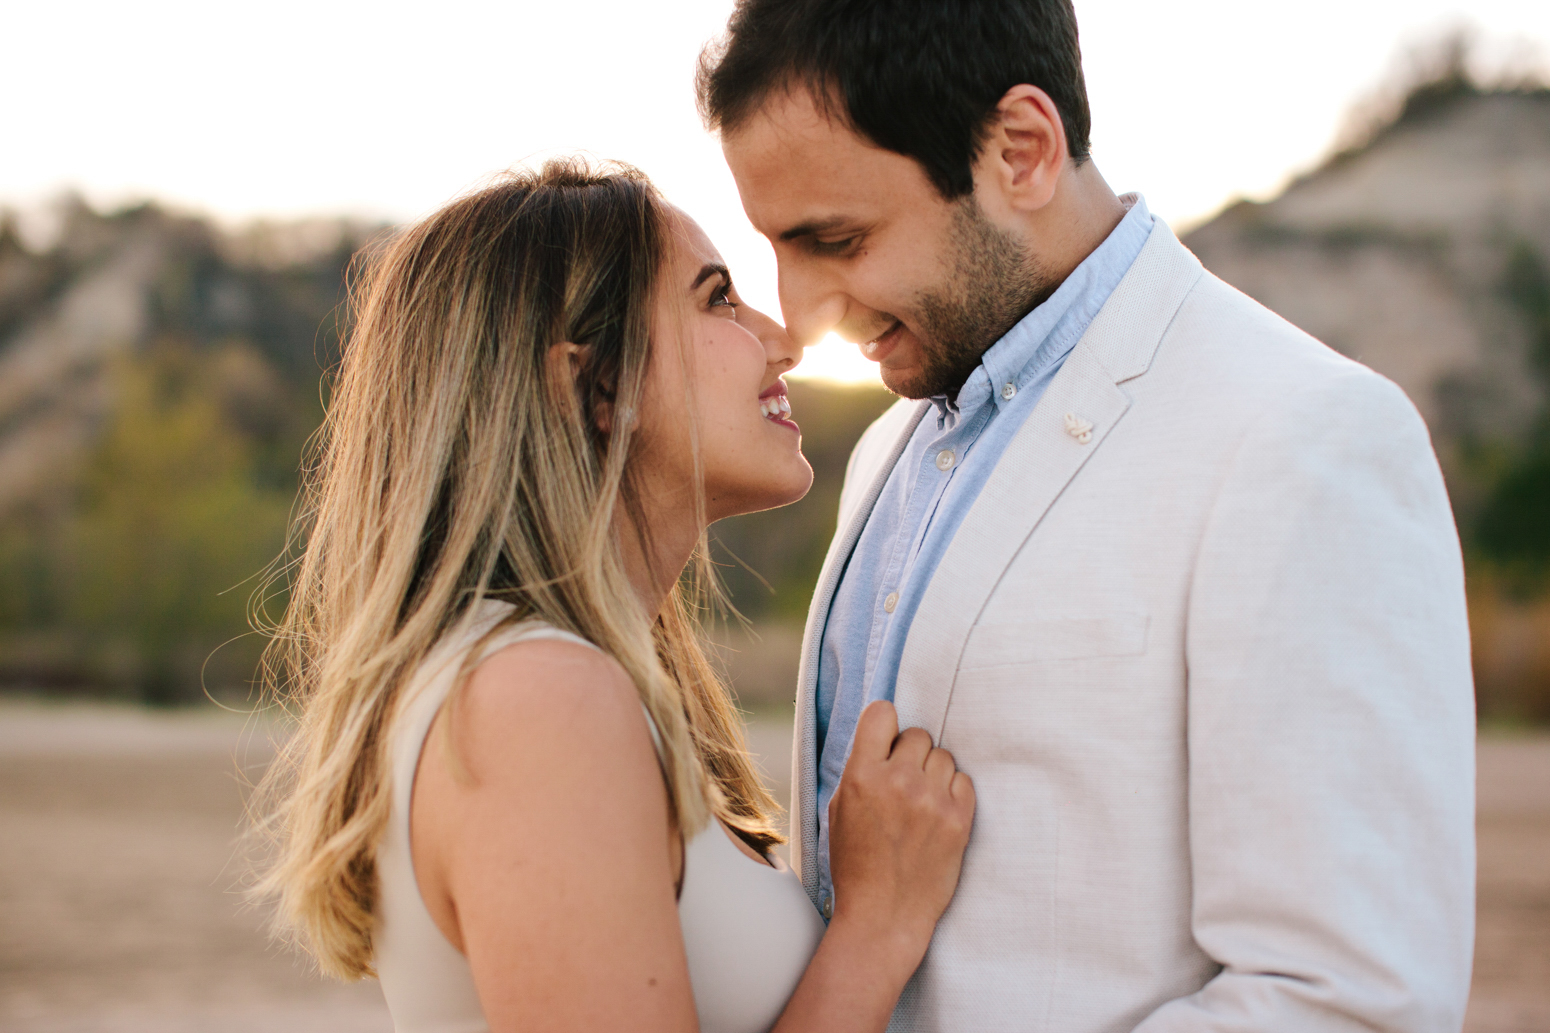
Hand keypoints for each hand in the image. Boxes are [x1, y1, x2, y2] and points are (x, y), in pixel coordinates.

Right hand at [826, 700, 974, 962]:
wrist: (885, 915)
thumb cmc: (857, 865)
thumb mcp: (840, 810)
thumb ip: (861, 770)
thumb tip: (884, 739)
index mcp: (861, 775)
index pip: (882, 713)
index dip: (885, 726)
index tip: (887, 741)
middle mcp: (898, 781)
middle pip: (918, 734)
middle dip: (910, 754)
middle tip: (903, 783)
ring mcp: (932, 799)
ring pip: (943, 756)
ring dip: (933, 774)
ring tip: (921, 803)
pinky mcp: (960, 818)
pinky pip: (964, 780)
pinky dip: (953, 792)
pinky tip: (938, 814)